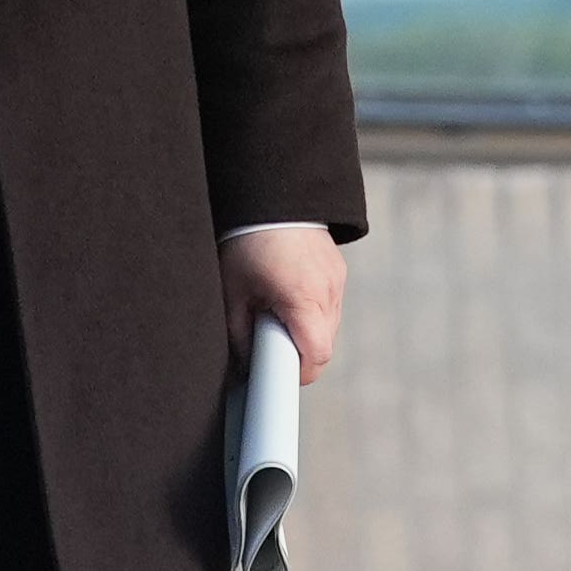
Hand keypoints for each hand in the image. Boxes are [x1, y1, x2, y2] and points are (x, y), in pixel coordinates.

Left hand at [221, 227, 344, 382]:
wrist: (270, 195)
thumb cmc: (247, 241)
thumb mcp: (233, 291)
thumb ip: (240, 333)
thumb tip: (247, 364)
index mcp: (303, 298)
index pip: (316, 356)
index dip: (299, 373)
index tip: (279, 374)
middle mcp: (327, 291)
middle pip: (324, 345)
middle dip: (299, 353)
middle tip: (270, 343)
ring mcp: (337, 279)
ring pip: (329, 327)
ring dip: (307, 332)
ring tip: (277, 314)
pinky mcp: (337, 270)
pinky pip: (330, 305)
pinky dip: (312, 312)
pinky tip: (288, 297)